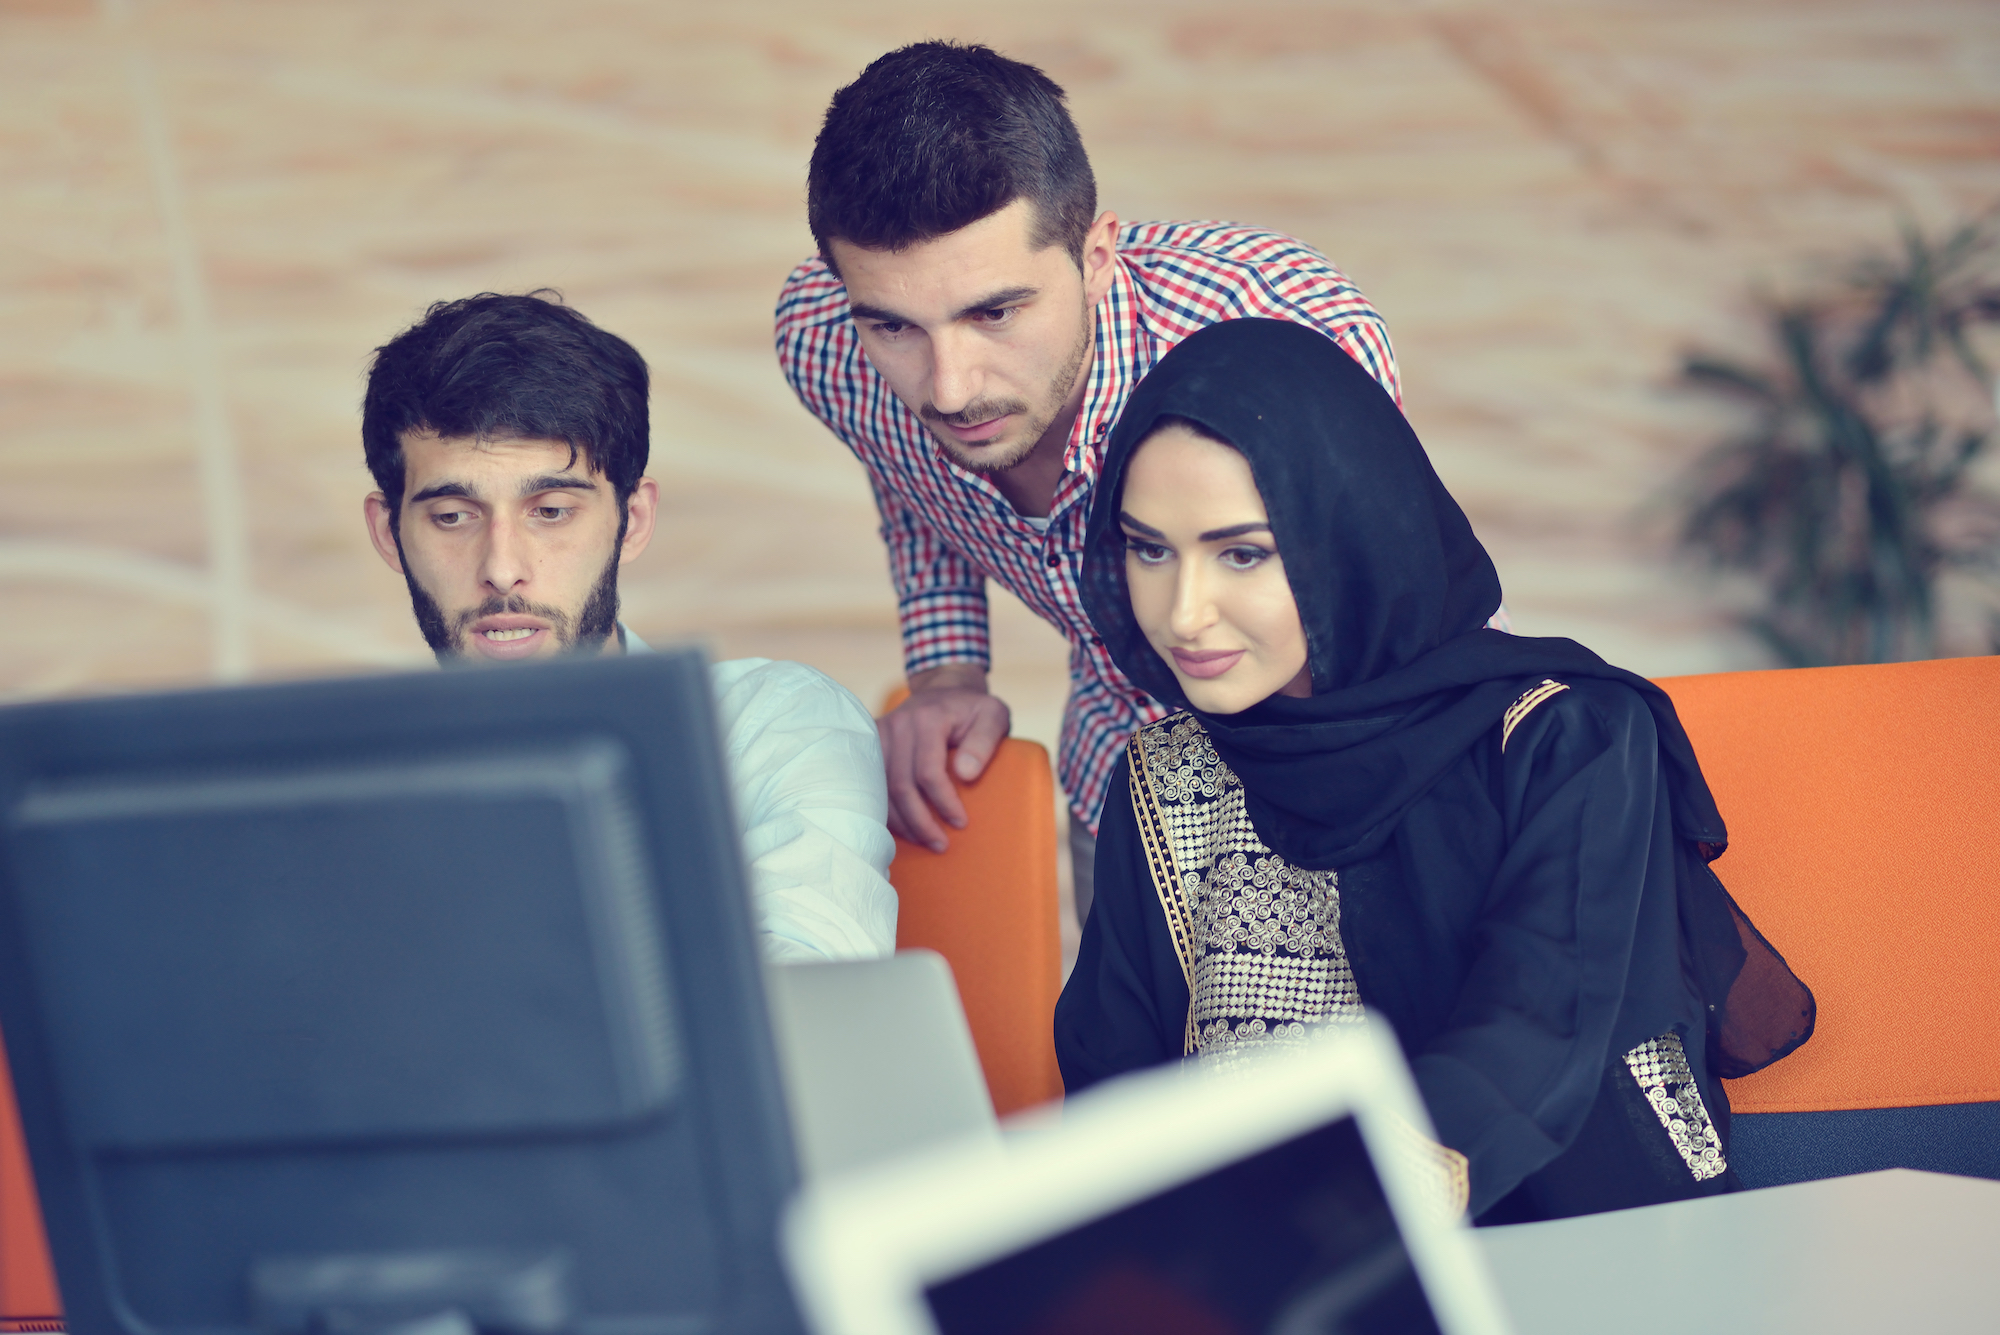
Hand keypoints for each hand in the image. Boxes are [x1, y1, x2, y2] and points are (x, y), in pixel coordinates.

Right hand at [877, 663, 1011, 852]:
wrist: (942, 690)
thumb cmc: (973, 710)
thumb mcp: (994, 716)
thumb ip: (984, 742)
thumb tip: (966, 774)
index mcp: (928, 718)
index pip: (928, 771)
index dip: (943, 803)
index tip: (960, 823)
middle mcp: (897, 725)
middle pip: (900, 785)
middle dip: (920, 822)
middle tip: (941, 844)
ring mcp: (879, 735)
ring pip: (880, 790)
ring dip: (902, 822)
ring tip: (925, 840)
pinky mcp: (870, 745)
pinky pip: (871, 785)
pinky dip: (886, 811)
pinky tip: (902, 828)